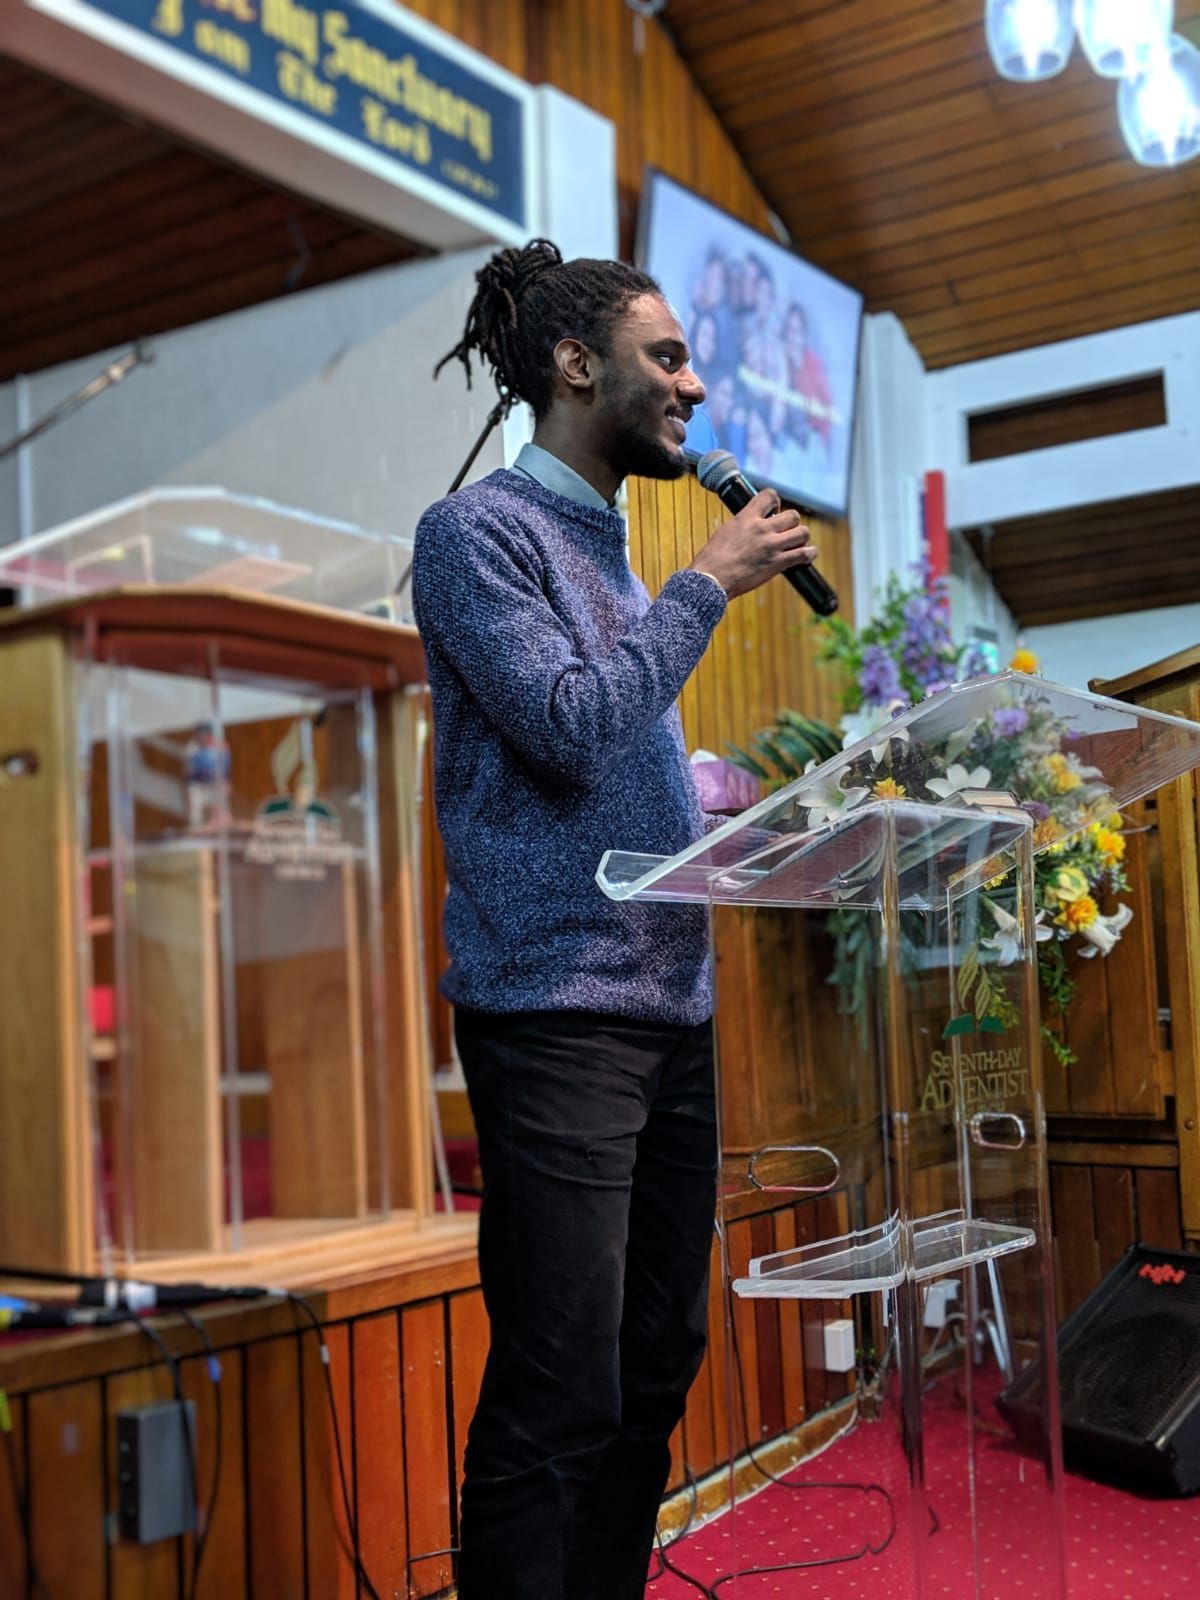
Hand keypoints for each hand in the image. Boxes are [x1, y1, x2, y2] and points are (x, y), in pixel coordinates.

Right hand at [688, 488, 815, 600]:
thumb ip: (742, 524)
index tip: (774, 511)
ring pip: (802, 532)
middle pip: (792, 515)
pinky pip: (803, 554)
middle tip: (785, 532)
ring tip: (797, 543)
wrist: (711, 580)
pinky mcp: (777, 563)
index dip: (776, 502)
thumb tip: (750, 523)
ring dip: (802, 538)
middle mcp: (762, 529)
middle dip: (791, 523)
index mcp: (747, 518)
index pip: (769, 495)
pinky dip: (809, 554)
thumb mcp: (726, 532)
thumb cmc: (712, 560)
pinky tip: (807, 555)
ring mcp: (771, 546)